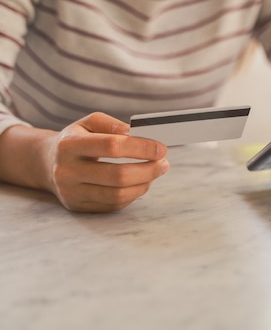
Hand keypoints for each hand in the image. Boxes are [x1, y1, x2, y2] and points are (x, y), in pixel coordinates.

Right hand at [46, 112, 168, 212]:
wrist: (47, 163)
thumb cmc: (77, 139)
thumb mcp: (89, 123)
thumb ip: (113, 125)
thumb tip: (136, 134)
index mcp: (69, 145)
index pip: (112, 146)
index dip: (141, 148)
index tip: (162, 148)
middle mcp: (67, 171)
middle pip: (118, 175)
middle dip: (148, 170)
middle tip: (164, 163)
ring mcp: (71, 192)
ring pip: (118, 194)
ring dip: (144, 184)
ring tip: (156, 172)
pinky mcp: (78, 206)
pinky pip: (114, 205)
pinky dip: (133, 194)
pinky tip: (141, 183)